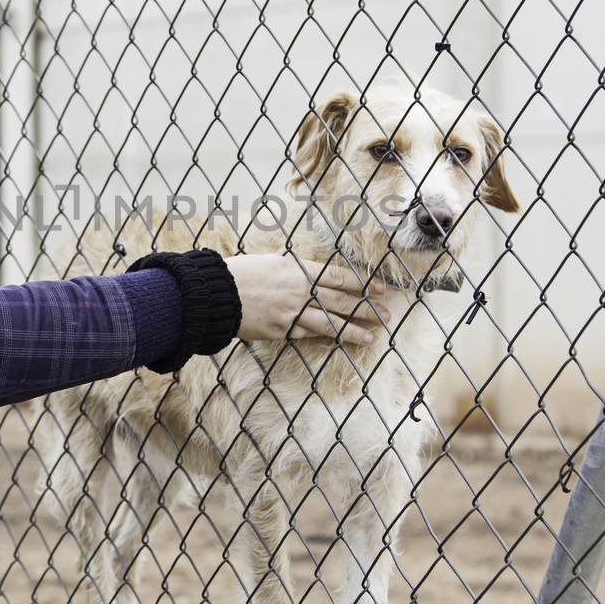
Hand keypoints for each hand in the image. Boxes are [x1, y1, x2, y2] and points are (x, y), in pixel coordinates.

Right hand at [225, 254, 389, 345]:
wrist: (218, 294)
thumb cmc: (241, 273)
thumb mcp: (272, 262)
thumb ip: (294, 270)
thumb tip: (309, 274)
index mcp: (299, 269)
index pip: (340, 277)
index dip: (363, 284)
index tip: (380, 289)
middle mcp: (300, 290)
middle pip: (342, 301)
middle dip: (367, 309)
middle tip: (386, 315)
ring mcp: (292, 312)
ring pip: (330, 323)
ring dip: (353, 330)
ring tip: (371, 337)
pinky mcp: (282, 330)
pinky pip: (307, 334)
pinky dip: (324, 337)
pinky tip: (338, 341)